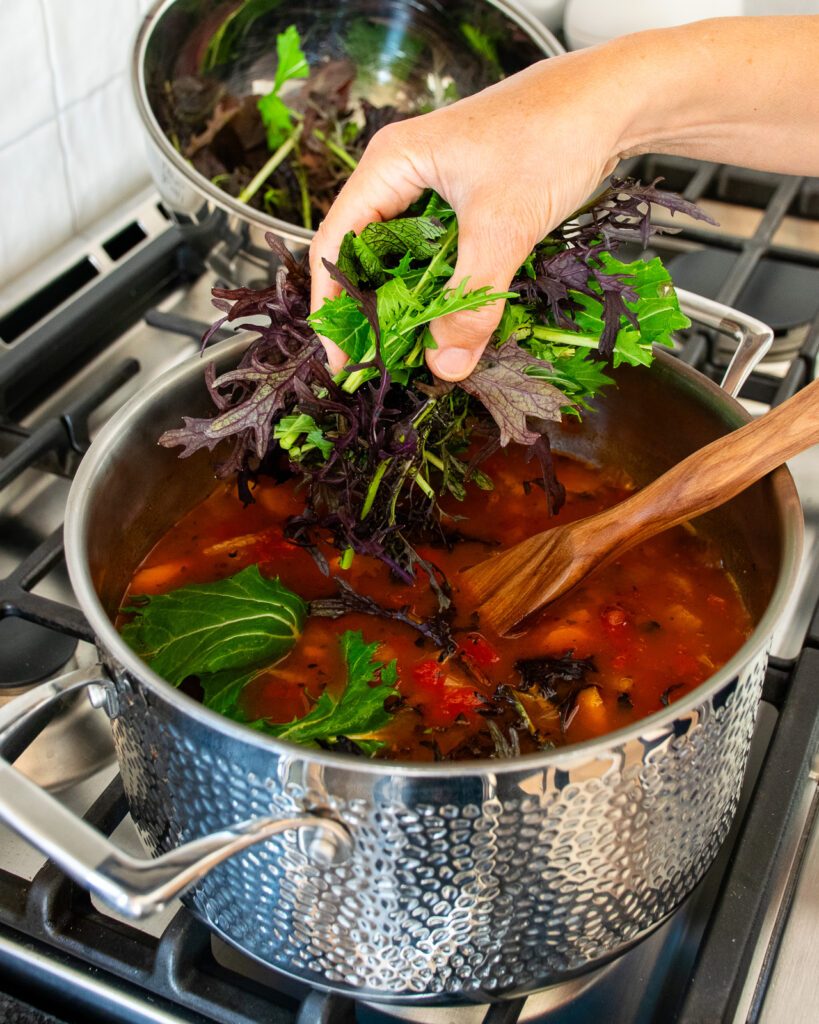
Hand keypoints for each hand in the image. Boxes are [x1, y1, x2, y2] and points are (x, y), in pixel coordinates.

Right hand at [309, 49, 631, 379]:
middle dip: (370, 311)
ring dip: (407, 305)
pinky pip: (437, 255)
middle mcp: (402, 173)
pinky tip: (449, 321)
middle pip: (364, 255)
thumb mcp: (504, 227)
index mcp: (390, 164)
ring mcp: (434, 186)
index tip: (341, 359)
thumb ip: (471, 301)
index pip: (336, 244)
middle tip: (378, 362)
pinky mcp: (467, 200)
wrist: (614, 100)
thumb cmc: (552, 136)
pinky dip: (440, 289)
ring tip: (411, 352)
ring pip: (403, 259)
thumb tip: (444, 365)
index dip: (332, 307)